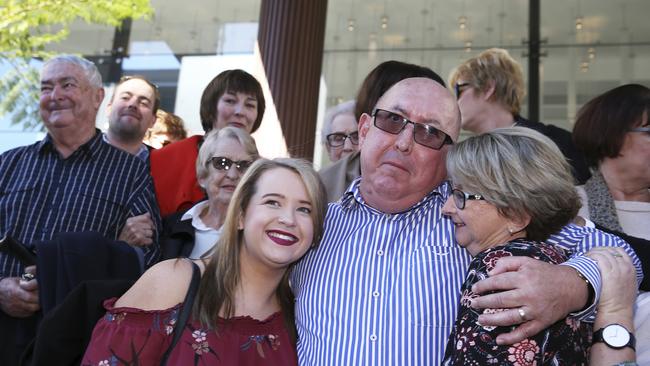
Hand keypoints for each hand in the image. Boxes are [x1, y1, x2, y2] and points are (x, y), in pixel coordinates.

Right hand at [0, 265, 39, 316]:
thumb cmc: (9, 284)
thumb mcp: (17, 280)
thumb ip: (28, 283)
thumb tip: (40, 283)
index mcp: (15, 292)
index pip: (30, 297)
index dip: (38, 295)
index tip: (42, 292)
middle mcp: (14, 302)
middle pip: (32, 306)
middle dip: (39, 302)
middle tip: (42, 297)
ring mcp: (14, 309)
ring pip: (31, 311)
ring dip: (36, 306)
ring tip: (37, 300)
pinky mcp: (14, 313)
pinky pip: (26, 314)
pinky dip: (31, 310)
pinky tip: (32, 304)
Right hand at [118, 213, 153, 246]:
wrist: (120, 248)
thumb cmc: (126, 236)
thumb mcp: (130, 225)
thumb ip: (140, 219)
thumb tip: (148, 213)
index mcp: (130, 220)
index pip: (146, 218)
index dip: (150, 222)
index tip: (150, 226)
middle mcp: (132, 225)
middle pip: (149, 226)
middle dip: (148, 231)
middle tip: (143, 234)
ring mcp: (136, 232)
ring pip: (151, 233)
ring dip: (148, 237)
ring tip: (141, 238)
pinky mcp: (139, 239)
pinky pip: (150, 240)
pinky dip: (147, 242)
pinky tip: (142, 243)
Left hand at [470, 256, 587, 344]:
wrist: (571, 286)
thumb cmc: (544, 272)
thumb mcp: (526, 261)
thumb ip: (506, 263)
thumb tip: (490, 273)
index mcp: (523, 278)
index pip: (498, 282)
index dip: (483, 286)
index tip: (474, 289)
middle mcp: (528, 294)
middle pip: (500, 300)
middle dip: (483, 303)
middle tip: (473, 304)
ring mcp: (534, 310)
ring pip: (509, 317)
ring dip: (492, 320)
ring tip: (480, 320)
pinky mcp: (541, 322)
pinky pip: (525, 332)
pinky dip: (511, 337)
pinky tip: (499, 339)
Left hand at [586, 247, 635, 316]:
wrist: (618, 311)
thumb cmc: (620, 301)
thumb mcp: (628, 284)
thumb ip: (623, 273)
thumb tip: (612, 267)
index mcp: (631, 269)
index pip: (620, 251)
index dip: (608, 250)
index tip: (599, 253)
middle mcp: (625, 267)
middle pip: (610, 250)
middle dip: (599, 250)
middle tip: (590, 254)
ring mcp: (618, 270)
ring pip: (604, 253)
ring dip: (593, 252)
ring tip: (585, 257)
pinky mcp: (608, 274)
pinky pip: (599, 258)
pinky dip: (591, 256)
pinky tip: (585, 259)